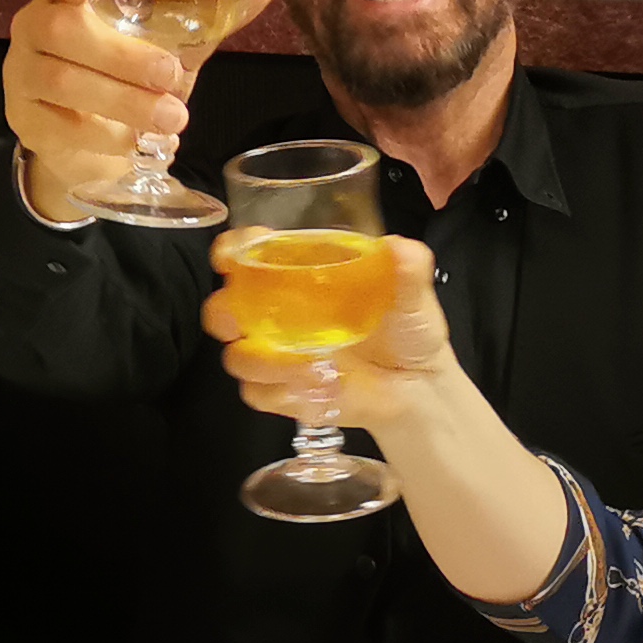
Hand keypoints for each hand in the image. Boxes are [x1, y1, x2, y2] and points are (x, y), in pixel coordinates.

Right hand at [4, 0, 277, 215]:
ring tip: (172, 118)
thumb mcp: (171, 40)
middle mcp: (35, 26)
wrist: (92, 143)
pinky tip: (135, 142)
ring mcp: (22, 75)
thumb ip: (210, 12)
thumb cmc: (128, 74)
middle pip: (59, 28)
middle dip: (120, 54)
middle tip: (172, 74)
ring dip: (121, 100)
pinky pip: (57, 126)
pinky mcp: (26, 121)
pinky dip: (103, 135)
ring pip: (61, 80)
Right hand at [203, 233, 456, 434]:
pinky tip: (318, 389)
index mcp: (301, 276)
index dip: (231, 250)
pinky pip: (258, 395)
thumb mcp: (413, 296)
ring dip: (264, 362)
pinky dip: (282, 393)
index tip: (229, 256)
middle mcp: (280, 314)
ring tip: (310, 365)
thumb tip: (400, 248)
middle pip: (223, 309)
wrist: (419, 387)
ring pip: (238, 358)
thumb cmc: (408, 331)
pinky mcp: (285, 393)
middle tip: (240, 322)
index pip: (251, 254)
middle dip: (223, 314)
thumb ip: (409, 271)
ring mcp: (278, 356)